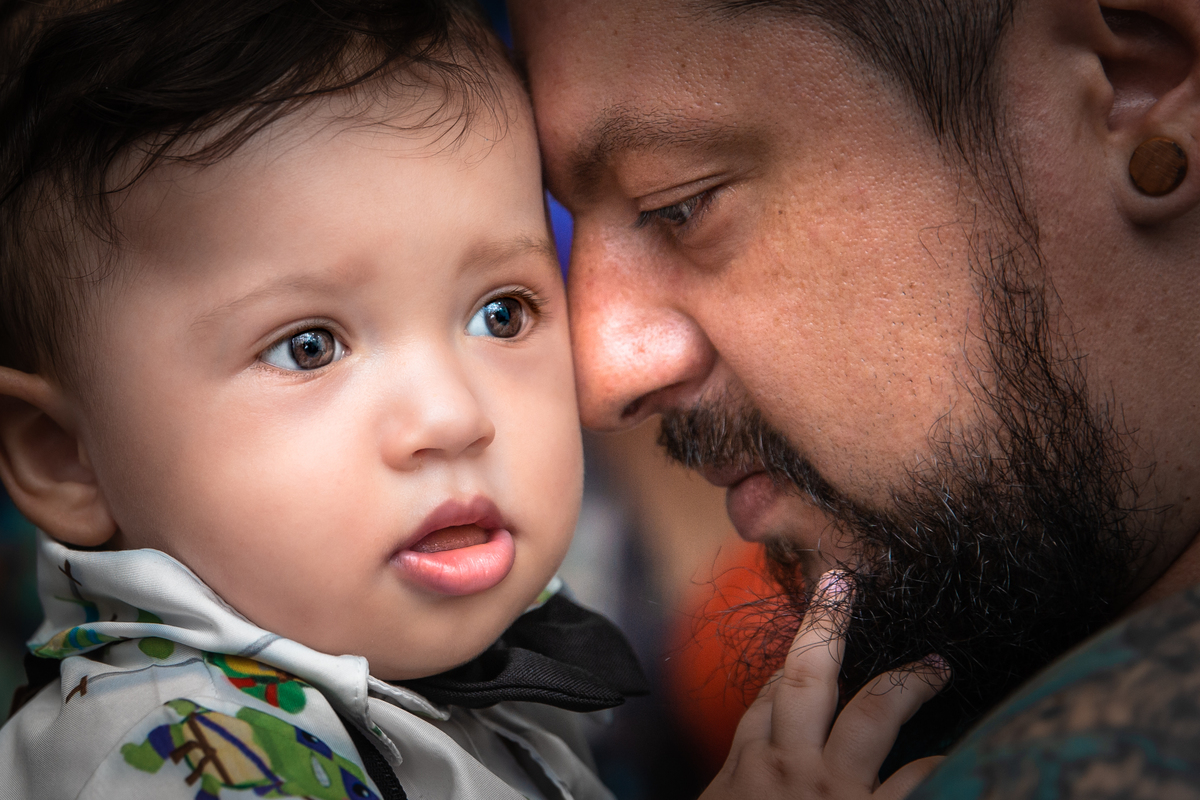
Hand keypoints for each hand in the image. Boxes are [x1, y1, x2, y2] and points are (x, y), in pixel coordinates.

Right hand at [700, 571, 948, 799]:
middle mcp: (791, 766)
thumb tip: (752, 759)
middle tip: (842, 583)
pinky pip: (918, 780)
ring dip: (909, 684)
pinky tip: (958, 750)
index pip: (768, 698)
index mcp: (748, 768)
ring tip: (937, 667)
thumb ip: (736, 785)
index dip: (790, 664)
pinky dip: (939, 763)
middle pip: (808, 677)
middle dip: (826, 624)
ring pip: (874, 713)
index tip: (810, 638)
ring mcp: (835, 790)